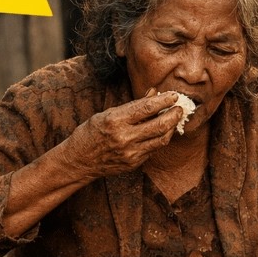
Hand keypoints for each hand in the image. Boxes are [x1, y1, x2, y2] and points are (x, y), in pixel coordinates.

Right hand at [61, 91, 185, 178]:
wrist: (78, 161)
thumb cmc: (91, 133)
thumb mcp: (107, 113)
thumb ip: (133, 105)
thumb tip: (155, 93)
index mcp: (115, 121)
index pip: (147, 108)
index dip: (164, 100)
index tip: (174, 95)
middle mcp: (124, 137)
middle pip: (160, 125)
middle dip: (174, 114)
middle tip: (180, 107)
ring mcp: (130, 153)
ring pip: (162, 139)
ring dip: (172, 127)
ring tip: (174, 118)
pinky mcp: (134, 163)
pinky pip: (154, 149)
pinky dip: (160, 138)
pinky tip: (162, 131)